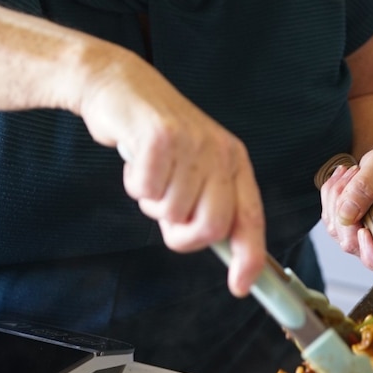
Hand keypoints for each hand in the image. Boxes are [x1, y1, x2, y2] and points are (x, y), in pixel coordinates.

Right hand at [76, 45, 265, 295]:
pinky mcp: (160, 136)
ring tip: (151, 172)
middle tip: (166, 208)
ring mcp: (191, 142)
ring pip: (171, 212)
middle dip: (181, 233)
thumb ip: (210, 205)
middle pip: (211, 227)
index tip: (239, 285)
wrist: (123, 87)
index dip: (249, 257)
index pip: (250, 218)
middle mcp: (219, 152)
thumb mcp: (195, 168)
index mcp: (234, 161)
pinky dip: (134, 184)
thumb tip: (231, 257)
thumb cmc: (158, 137)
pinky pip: (145, 190)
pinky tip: (136, 160)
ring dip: (151, 201)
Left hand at [319, 146, 372, 273]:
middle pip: (353, 243)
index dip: (369, 252)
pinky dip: (331, 194)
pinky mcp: (350, 227)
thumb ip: (366, 186)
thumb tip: (346, 215)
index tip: (362, 229)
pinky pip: (330, 217)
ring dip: (336, 195)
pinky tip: (344, 176)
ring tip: (353, 171)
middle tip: (355, 173)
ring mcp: (366, 235)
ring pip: (336, 229)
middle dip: (345, 205)